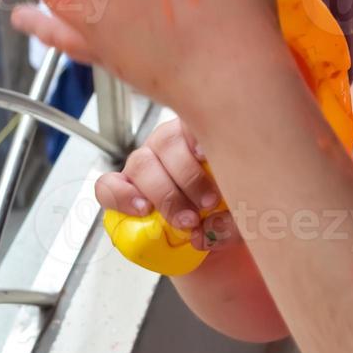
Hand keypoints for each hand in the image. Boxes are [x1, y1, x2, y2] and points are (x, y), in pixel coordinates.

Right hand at [95, 117, 242, 251]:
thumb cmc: (230, 209)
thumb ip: (233, 219)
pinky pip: (109, 185)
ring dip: (165, 194)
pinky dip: (122, 197)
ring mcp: (145, 161)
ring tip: (186, 219)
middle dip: (189, 178)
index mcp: (201, 133)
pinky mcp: (123, 186)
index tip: (206, 154)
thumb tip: (211, 227)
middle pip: (168, 142)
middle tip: (208, 204)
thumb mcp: (243, 212)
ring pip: (142, 164)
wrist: (211, 232)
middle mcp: (170, 141)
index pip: (193, 120)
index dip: (196, 133)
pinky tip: (143, 210)